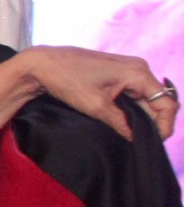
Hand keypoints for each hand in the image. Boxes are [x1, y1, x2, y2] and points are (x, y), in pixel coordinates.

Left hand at [18, 47, 177, 142]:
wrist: (41, 64)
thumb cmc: (66, 79)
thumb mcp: (96, 106)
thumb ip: (121, 123)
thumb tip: (136, 138)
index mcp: (138, 72)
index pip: (167, 103)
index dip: (165, 125)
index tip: (155, 142)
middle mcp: (138, 68)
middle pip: (158, 101)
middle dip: (153, 122)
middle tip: (141, 142)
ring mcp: (128, 69)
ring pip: (145, 99)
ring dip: (142, 116)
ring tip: (132, 135)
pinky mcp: (117, 73)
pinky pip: (133, 94)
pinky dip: (131, 109)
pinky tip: (124, 123)